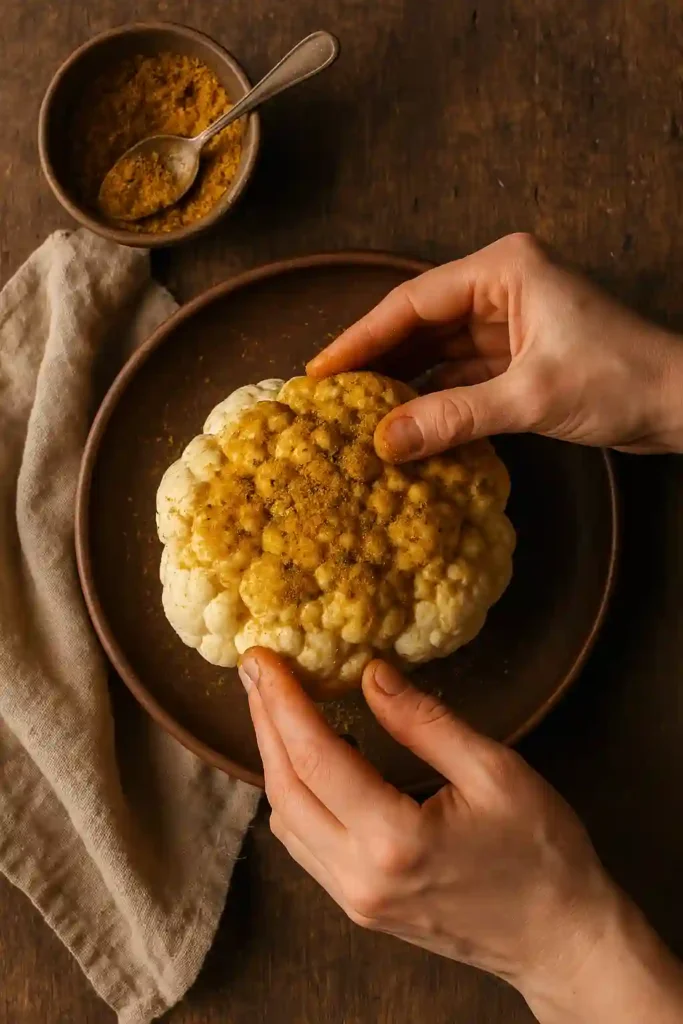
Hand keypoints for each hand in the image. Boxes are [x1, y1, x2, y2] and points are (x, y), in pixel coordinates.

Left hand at [239, 648, 682, 1023]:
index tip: (264, 658)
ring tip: (276, 705)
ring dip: (275, 758)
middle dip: (265, 722)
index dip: (283, 701)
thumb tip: (370, 675)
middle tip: (256, 670)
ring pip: (286, 820)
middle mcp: (360, 876)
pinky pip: (305, 844)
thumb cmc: (541, 853)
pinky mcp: (359, 907)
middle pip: (285, 788)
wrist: (559, 939)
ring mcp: (354, 899)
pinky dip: (295, 795)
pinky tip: (308, 759)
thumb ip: (425, 721)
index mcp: (395, 840)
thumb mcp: (495, 771)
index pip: (315, 757)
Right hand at [307, 233, 682, 458]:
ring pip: (437, 351)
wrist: (681, 404)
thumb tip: (386, 442)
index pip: (412, 302)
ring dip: (403, 382)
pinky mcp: (518, 356)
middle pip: (419, 323)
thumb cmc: (622, 379)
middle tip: (329, 396)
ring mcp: (509, 322)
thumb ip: (453, 417)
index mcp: (503, 270)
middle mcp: (501, 287)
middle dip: (377, 360)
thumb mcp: (529, 397)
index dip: (361, 337)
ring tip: (356, 413)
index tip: (320, 369)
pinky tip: (405, 423)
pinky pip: (460, 375)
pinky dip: (434, 398)